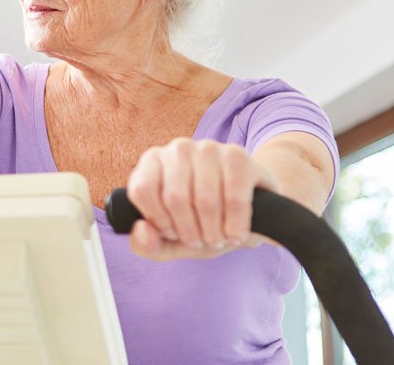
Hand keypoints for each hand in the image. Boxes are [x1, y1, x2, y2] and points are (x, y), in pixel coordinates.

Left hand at [124, 138, 274, 260]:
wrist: (252, 207)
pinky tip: (236, 233)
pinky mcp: (238, 156)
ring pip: (205, 199)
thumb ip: (147, 245)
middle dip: (189, 232)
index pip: (142, 190)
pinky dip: (235, 225)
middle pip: (174, 198)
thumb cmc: (202, 222)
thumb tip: (142, 230)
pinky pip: (234, 198)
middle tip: (201, 241)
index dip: (159, 221)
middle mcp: (178, 149)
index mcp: (152, 162)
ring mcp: (208, 149)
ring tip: (219, 238)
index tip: (173, 233)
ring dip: (213, 232)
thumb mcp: (171, 241)